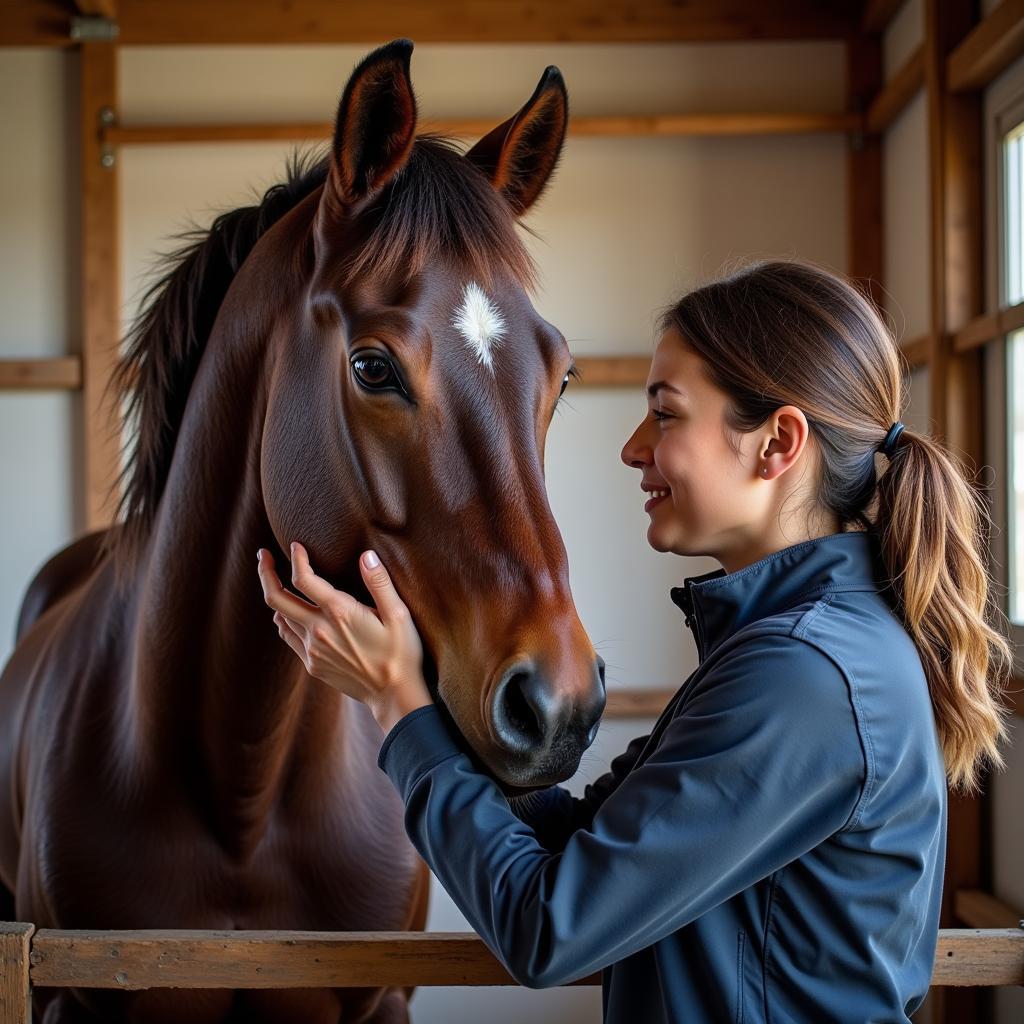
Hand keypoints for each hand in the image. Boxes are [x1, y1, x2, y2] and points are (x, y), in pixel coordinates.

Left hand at [256, 543, 431, 733]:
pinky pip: (287, 636)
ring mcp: (313, 649)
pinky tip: (286, 612)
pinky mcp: (312, 664)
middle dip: (266, 572)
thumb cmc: (401, 653)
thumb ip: (379, 583)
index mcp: (339, 613)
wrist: (392, 694)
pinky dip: (282, 619)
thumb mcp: (398, 615)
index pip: (303, 579)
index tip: (296, 545)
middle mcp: (319, 630)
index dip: (296, 559)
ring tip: (275, 579)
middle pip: (276, 598)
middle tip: (263, 555)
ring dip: (274, 595)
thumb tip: (366, 556)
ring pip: (279, 617)